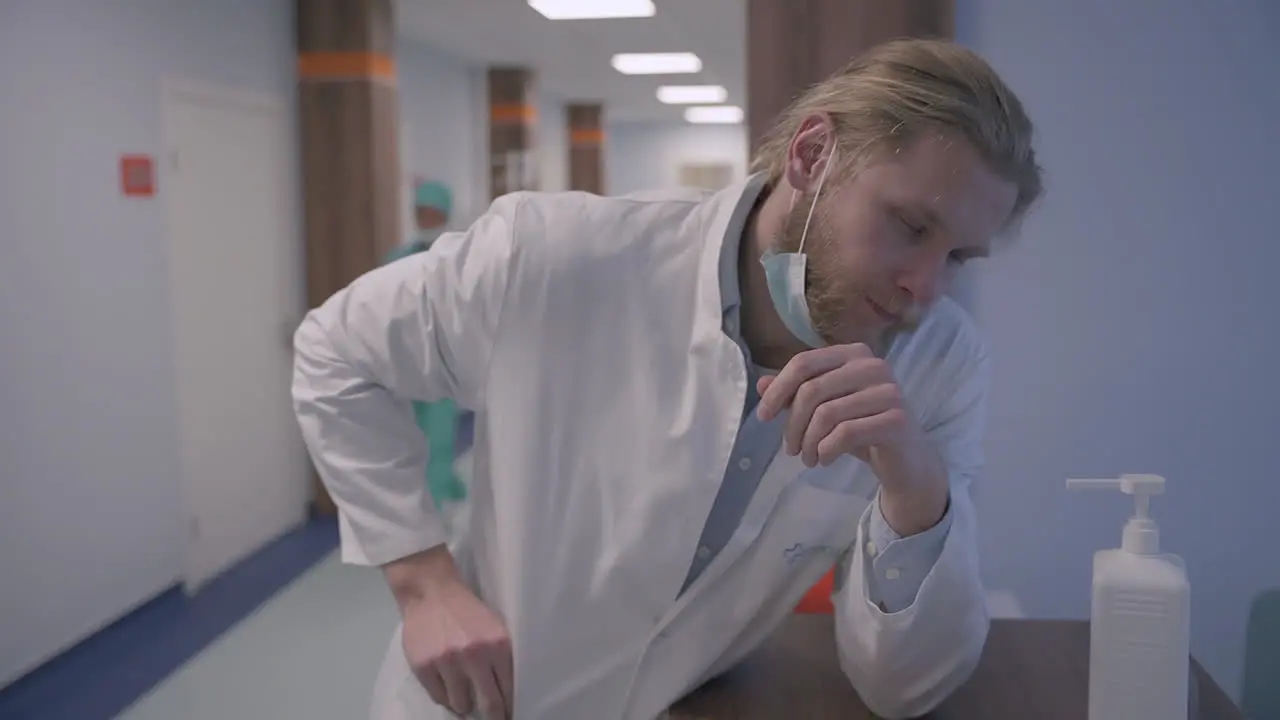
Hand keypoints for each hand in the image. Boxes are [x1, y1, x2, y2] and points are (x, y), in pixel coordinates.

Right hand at [386, 547, 513, 719]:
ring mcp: (448, 662)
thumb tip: (507, 696)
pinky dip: (444, 695)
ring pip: (461, 705)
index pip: (509, 689)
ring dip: (463, 702)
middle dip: (493, 716)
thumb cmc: (467, 611)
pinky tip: (446, 681)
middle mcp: (475, 655)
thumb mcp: (495, 629)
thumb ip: (502, 659)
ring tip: (462, 689)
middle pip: (489, 704)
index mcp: (498, 645)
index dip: (509, 707)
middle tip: (493, 719)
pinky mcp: (424, 667)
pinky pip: (439, 698)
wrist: (431, 592)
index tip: (508, 715)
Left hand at [756, 344, 909, 467]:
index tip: (764, 416)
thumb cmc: (863, 428)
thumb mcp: (826, 409)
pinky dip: (826, 450)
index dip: (778, 390)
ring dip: (809, 442)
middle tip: (790, 449)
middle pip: (811, 390)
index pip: (804, 363)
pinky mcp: (896, 419)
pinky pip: (845, 433)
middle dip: (793, 424)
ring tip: (808, 458)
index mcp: (853, 354)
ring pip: (826, 414)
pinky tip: (824, 459)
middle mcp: (873, 366)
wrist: (906, 460)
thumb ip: (796, 394)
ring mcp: (888, 391)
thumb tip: (760, 384)